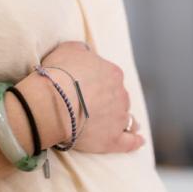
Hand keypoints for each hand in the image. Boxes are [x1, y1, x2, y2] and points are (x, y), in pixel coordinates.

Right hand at [19, 41, 144, 154]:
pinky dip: (136, 141)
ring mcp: (118, 118)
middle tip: (98, 107)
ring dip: (126, 120)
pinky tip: (140, 141)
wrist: (52, 102)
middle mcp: (121, 95)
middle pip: (120, 98)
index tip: (91, 88)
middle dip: (112, 102)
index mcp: (113, 73)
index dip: (101, 83)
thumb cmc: (58, 74)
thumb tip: (87, 53)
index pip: (112, 77)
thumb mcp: (68, 50)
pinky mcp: (113, 139)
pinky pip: (130, 142)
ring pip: (127, 118)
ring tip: (127, 125)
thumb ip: (82, 51)